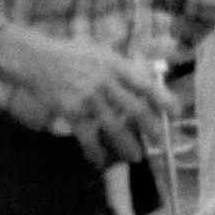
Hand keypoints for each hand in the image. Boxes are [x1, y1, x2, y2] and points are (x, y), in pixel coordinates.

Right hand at [0, 28, 165, 166]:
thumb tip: (147, 77)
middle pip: (135, 109)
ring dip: (127, 146)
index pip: (146, 84)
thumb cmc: (72, 54)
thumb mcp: (101, 51)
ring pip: (115, 128)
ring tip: (135, 157)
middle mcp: (105, 83)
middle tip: (157, 139)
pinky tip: (100, 163)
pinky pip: (88, 138)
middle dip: (150, 127)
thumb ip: (123, 66)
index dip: (164, 99)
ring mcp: (89, 99)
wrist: (38, 61)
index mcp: (115, 65)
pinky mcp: (73, 113)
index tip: (176, 111)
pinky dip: (95, 153)